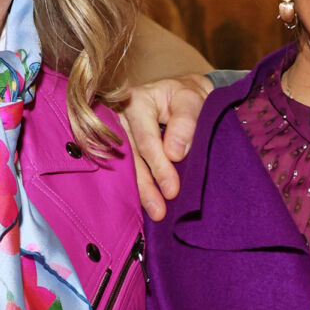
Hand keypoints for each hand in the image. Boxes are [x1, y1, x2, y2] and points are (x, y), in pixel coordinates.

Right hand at [115, 77, 209, 221]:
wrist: (183, 97)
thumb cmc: (187, 97)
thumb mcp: (192, 100)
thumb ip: (186, 122)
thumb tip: (173, 153)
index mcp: (136, 101)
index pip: (146, 138)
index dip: (158, 166)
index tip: (172, 189)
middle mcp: (120, 118)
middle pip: (130, 156)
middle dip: (146, 185)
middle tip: (160, 210)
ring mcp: (117, 135)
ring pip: (125, 166)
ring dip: (141, 191)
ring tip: (156, 212)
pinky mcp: (120, 149)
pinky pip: (125, 170)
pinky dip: (137, 188)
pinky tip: (145, 206)